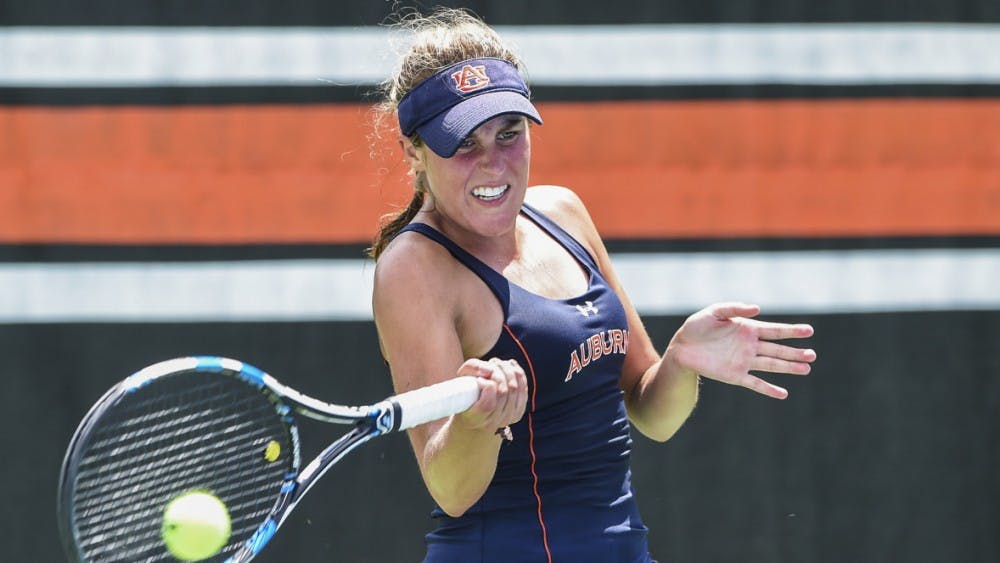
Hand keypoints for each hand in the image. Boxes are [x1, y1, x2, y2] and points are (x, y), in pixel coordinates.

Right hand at [454, 358, 527, 433]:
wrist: (474, 415)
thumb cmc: (466, 392)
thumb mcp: (462, 378)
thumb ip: (472, 368)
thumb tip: (490, 369)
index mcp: (475, 419)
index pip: (488, 403)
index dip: (486, 385)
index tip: (479, 378)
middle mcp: (493, 422)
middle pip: (503, 392)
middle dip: (498, 371)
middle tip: (491, 364)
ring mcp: (507, 418)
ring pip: (515, 388)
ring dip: (507, 370)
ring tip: (498, 364)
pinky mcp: (518, 412)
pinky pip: (523, 387)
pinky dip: (517, 372)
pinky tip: (509, 366)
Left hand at [668, 302, 815, 398]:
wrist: (681, 347)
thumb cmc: (697, 326)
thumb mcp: (715, 311)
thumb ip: (735, 308)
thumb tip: (758, 308)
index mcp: (748, 329)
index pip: (775, 330)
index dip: (792, 331)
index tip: (809, 331)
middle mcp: (750, 346)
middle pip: (778, 350)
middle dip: (795, 352)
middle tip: (813, 355)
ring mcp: (744, 362)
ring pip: (771, 365)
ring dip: (789, 368)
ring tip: (806, 369)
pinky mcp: (735, 375)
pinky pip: (755, 383)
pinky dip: (768, 389)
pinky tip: (783, 394)